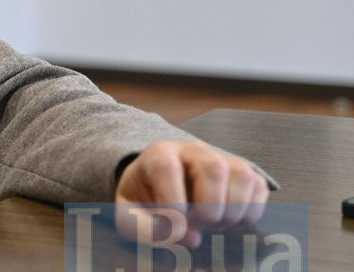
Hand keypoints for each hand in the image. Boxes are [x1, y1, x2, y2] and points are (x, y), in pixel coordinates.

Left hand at [114, 140, 269, 247]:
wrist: (160, 189)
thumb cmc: (144, 200)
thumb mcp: (129, 214)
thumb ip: (143, 227)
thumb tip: (188, 237)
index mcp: (157, 154)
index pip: (166, 168)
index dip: (172, 201)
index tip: (176, 226)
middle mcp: (191, 151)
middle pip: (213, 168)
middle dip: (208, 206)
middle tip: (198, 224)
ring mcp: (221, 158)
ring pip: (242, 175)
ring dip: (232, 210)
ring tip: (213, 224)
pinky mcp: (243, 172)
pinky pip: (258, 187)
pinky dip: (249, 212)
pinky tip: (228, 221)